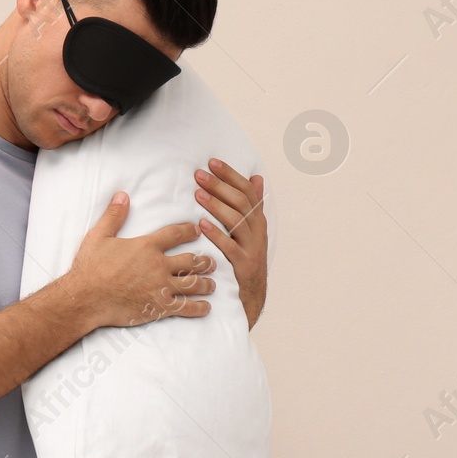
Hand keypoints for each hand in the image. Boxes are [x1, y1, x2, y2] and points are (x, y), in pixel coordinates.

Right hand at [63, 192, 217, 330]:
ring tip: (212, 284)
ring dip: (206, 283)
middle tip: (212, 262)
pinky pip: (185, 307)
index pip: (175, 234)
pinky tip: (206, 307)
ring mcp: (161, 287)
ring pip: (193, 284)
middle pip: (191, 260)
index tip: (197, 231)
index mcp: (147, 246)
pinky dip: (199, 308)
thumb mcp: (98, 236)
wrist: (85, 298)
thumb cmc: (90, 267)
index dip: (189, 231)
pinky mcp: (159, 307)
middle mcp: (159, 265)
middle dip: (205, 261)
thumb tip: (123, 195)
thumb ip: (114, 215)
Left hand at [195, 158, 267, 328]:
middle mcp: (257, 231)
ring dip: (216, 206)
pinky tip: (202, 225)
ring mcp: (252, 248)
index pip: (246, 190)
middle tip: (200, 175)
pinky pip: (230, 247)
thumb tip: (256, 177)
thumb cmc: (246, 258)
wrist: (252, 295)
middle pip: (240, 202)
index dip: (230, 175)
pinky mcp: (244, 265)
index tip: (212, 162)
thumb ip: (252, 205)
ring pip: (236, 221)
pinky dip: (216, 234)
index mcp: (257, 220)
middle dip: (220, 186)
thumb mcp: (251, 230)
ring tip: (198, 194)